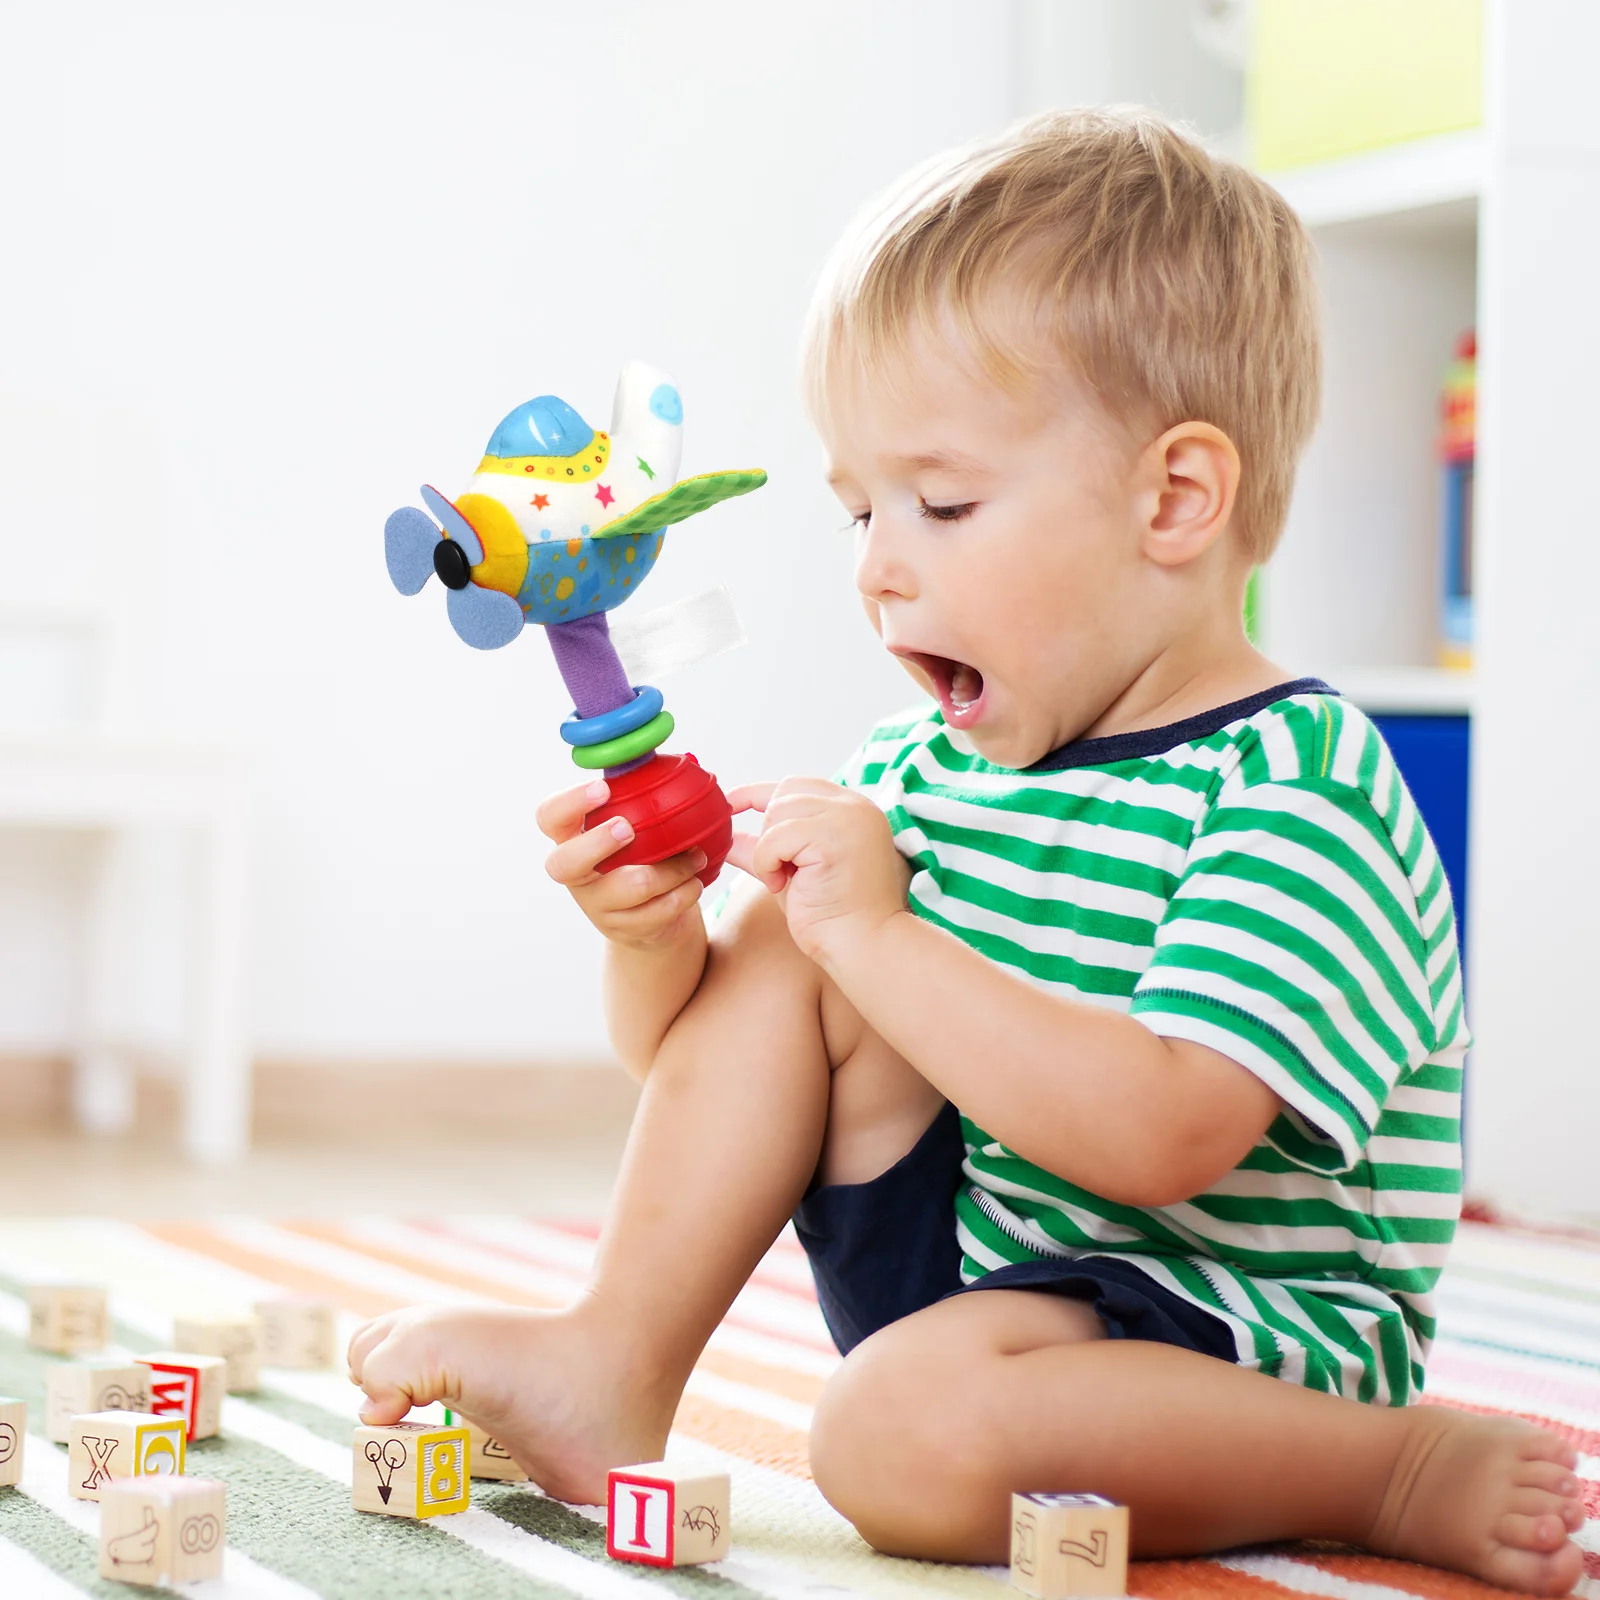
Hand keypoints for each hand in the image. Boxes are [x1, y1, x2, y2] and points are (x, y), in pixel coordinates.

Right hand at [538, 779, 706, 951]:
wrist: (654, 918)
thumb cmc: (646, 855)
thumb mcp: (643, 825)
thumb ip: (659, 797)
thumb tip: (714, 774)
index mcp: (572, 838)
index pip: (549, 817)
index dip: (569, 803)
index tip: (604, 789)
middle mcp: (576, 874)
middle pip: (564, 864)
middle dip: (597, 843)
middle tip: (628, 827)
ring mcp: (596, 906)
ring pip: (631, 887)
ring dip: (671, 869)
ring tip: (696, 856)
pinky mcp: (624, 929)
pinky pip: (657, 912)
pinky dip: (684, 894)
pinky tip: (696, 882)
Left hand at [723, 777, 909, 964]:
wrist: (864, 947)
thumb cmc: (832, 917)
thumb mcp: (792, 870)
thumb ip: (765, 846)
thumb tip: (725, 835)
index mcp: (853, 809)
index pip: (797, 785)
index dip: (757, 794)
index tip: (729, 806)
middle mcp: (855, 806)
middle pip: (785, 792)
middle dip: (770, 831)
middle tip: (782, 870)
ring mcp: (848, 817)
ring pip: (777, 812)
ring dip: (768, 851)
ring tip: (786, 881)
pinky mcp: (833, 837)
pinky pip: (775, 837)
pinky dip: (768, 863)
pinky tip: (784, 885)